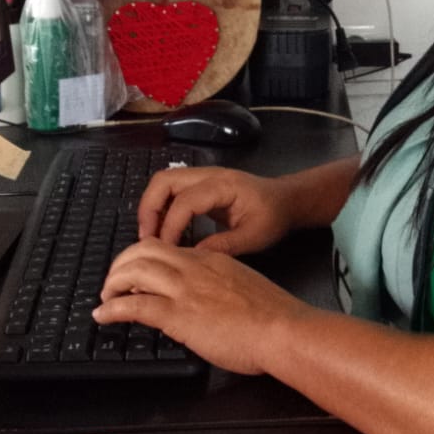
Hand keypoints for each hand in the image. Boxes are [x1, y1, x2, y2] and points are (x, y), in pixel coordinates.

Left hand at [94, 239, 309, 374]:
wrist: (282, 330)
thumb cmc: (273, 317)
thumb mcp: (242, 289)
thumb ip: (219, 288)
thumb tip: (205, 303)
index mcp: (211, 259)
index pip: (167, 249)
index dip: (145, 259)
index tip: (137, 275)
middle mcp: (194, 267)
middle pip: (143, 250)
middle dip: (121, 264)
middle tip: (114, 284)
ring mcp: (185, 289)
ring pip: (134, 270)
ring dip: (112, 283)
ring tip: (106, 299)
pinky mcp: (179, 314)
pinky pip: (135, 304)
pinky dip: (112, 309)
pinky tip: (104, 316)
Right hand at [137, 166, 293, 254]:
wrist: (286, 201)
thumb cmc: (274, 217)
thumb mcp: (254, 237)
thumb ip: (224, 246)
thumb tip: (191, 258)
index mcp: (223, 186)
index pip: (185, 201)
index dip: (170, 226)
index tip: (165, 250)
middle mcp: (208, 175)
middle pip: (164, 181)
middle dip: (149, 209)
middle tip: (146, 239)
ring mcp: (203, 178)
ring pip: (164, 183)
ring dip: (152, 207)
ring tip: (150, 237)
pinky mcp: (200, 186)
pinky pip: (172, 191)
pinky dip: (162, 208)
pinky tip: (163, 231)